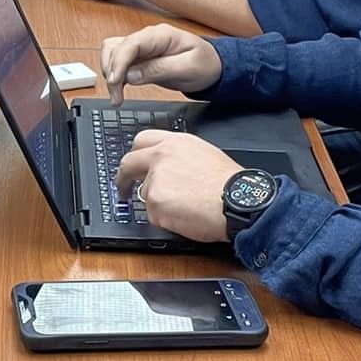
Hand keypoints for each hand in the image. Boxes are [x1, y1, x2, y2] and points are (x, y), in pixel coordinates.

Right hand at [98, 24, 221, 103]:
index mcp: (160, 35)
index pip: (130, 43)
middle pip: (114, 48)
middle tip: (117, 96)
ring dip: (109, 74)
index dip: (118, 62)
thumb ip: (159, 70)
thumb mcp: (188, 68)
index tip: (115, 82)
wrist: (213, 67)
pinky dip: (114, 76)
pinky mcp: (139, 59)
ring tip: (117, 95)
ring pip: (111, 53)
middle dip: (111, 72)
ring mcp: (141, 47)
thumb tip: (131, 75)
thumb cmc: (205, 64)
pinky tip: (120, 90)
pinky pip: (118, 63)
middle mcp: (146, 38)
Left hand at [115, 130, 241, 242]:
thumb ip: (180, 157)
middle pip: (128, 164)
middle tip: (123, 189)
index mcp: (175, 143)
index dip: (135, 155)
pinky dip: (165, 219)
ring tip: (186, 207)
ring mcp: (155, 179)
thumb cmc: (230, 184)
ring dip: (158, 203)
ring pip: (145, 194)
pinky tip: (186, 216)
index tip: (132, 164)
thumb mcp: (205, 155)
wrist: (238, 202)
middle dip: (123, 178)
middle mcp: (161, 157)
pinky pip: (153, 214)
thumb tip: (168, 168)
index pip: (141, 141)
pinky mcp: (155, 203)